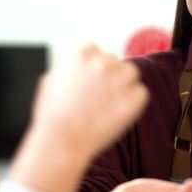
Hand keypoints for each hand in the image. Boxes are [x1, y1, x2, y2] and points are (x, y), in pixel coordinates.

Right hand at [29, 44, 148, 159]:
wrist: (61, 142)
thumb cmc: (52, 116)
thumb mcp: (50, 82)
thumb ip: (68, 69)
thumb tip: (78, 69)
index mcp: (80, 53)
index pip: (94, 49)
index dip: (90, 66)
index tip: (87, 79)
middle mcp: (102, 62)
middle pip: (112, 60)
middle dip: (106, 75)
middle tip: (97, 95)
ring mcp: (119, 80)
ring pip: (130, 73)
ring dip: (123, 83)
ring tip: (109, 103)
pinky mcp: (133, 99)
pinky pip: (141, 93)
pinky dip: (133, 102)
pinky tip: (118, 112)